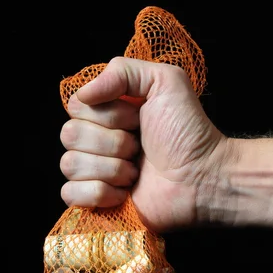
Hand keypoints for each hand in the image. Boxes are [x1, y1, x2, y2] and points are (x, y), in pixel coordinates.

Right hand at [59, 57, 227, 232]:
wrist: (203, 177)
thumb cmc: (189, 131)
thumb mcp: (165, 81)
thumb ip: (122, 71)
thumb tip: (84, 94)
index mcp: (108, 112)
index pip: (76, 106)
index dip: (107, 114)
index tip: (138, 120)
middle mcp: (98, 140)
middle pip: (69, 135)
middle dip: (112, 142)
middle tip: (140, 148)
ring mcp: (96, 172)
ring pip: (69, 165)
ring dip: (110, 168)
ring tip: (136, 172)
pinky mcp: (98, 201)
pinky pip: (70, 194)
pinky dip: (99, 193)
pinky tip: (125, 193)